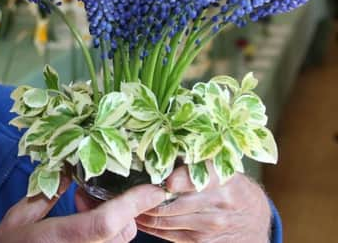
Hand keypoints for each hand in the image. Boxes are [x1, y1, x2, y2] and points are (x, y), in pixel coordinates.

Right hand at [0, 176, 165, 242]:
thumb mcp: (19, 217)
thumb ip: (48, 192)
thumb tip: (71, 168)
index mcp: (61, 238)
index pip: (108, 221)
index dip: (134, 203)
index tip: (155, 187)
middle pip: (123, 232)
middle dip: (121, 210)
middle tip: (86, 198)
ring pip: (118, 241)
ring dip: (112, 223)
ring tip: (80, 214)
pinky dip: (103, 235)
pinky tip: (81, 230)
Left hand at [135, 162, 271, 241]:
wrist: (255, 220)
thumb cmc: (231, 187)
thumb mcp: (222, 168)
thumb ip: (196, 161)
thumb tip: (160, 147)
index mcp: (222, 177)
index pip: (190, 177)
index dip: (167, 178)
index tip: (149, 173)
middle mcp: (218, 202)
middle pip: (171, 201)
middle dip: (145, 195)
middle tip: (127, 187)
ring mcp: (211, 225)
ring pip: (166, 219)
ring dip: (143, 212)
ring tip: (128, 202)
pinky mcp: (203, 242)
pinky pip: (168, 235)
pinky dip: (151, 227)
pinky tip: (140, 218)